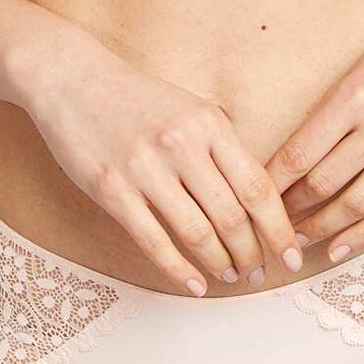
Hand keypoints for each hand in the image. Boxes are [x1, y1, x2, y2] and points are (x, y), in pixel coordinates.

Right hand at [19, 32, 304, 295]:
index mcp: (209, 123)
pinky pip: (154, 241)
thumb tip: (257, 198)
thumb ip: (221, 147)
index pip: (256, 186)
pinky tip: (194, 284)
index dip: (279, 227)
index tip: (292, 253)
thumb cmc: (136, 98)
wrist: (72, 79)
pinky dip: (178, 270)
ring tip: (231, 276)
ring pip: (197, 233)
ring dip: (220, 263)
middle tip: (259, 273)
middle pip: (232, 215)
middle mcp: (181, 145)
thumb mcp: (190, 108)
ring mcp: (145, 168)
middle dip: (252, 253)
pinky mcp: (112, 190)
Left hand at [263, 0, 363, 262]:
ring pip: (357, 204)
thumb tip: (283, 163)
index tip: (251, 197)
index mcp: (353, 97)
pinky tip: (337, 249)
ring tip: (297, 240)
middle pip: (324, 183)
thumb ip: (324, 116)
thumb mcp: (352, 73)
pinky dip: (361, 235)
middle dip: (290, 210)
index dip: (272, 184)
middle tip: (268, 223)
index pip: (300, 153)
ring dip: (321, 228)